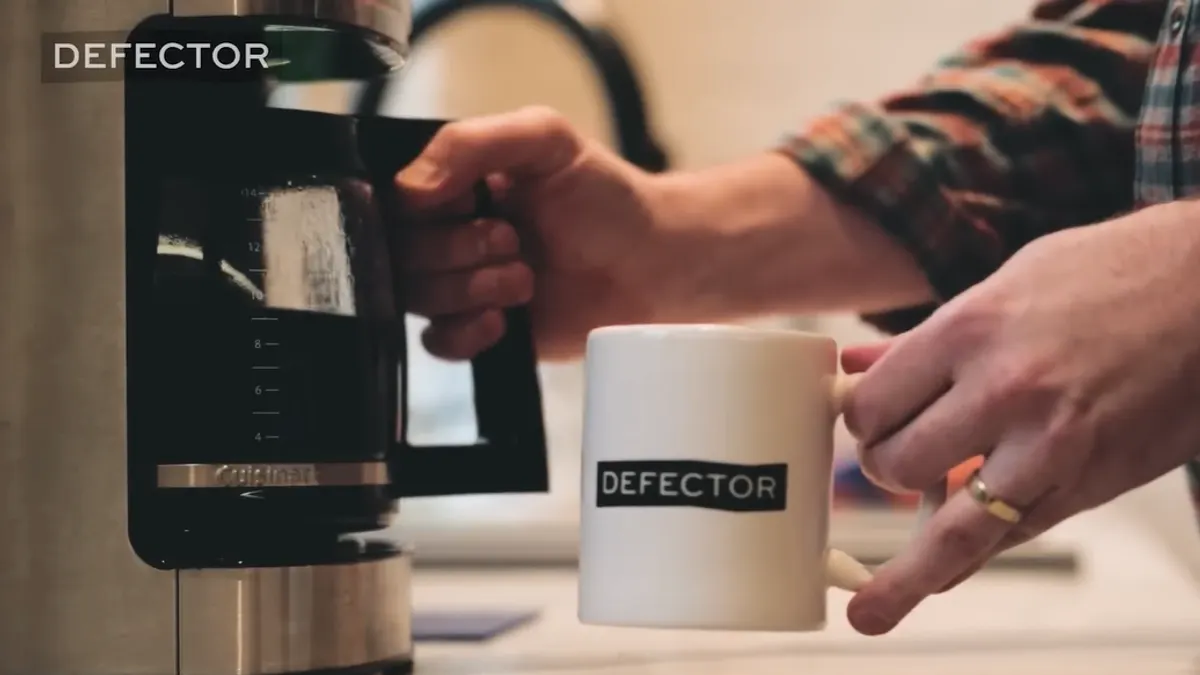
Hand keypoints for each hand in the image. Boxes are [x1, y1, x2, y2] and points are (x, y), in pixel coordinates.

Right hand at [395, 106, 665, 359]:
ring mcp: (464, 284)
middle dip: (456, 251)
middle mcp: (451, 232)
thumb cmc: (606, 197)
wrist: (655, 264)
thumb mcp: (545, 140)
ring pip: (417, 298)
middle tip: (513, 240)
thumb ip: (471, 144)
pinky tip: (503, 319)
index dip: (425, 209)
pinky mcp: (484, 331)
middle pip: (400, 254)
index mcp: (455, 182)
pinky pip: (438, 343)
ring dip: (470, 289)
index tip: (472, 204)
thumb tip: (409, 189)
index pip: (394, 200)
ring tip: (524, 277)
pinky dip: (465, 333)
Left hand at [839, 202, 1199, 635]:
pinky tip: (935, 581)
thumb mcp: (1002, 286)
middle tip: (892, 463)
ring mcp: (1051, 445)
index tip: (865, 420)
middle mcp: (1004, 390)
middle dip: (883, 469)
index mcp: (970, 329)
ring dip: (907, 570)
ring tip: (872, 608)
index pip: (871, 404)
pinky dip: (969, 563)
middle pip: (898, 464)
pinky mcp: (1091, 483)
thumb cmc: (1105, 276)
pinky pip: (1014, 538)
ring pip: (953, 532)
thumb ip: (922, 341)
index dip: (859, 420)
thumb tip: (852, 369)